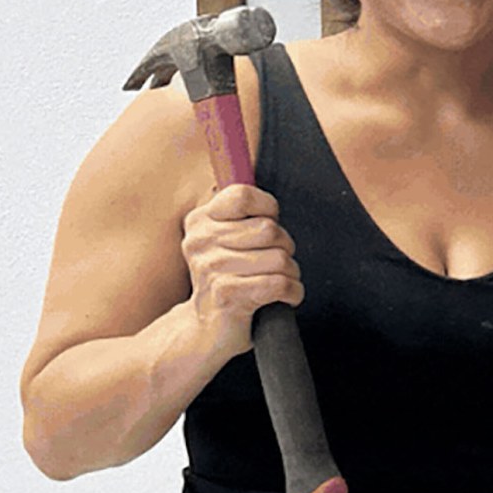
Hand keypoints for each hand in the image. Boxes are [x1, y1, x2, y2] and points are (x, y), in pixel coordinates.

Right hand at [179, 184, 301, 356]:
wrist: (204, 331)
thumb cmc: (227, 280)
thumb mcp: (226, 238)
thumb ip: (243, 211)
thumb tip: (249, 162)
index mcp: (200, 221)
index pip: (242, 195)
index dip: (268, 209)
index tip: (268, 225)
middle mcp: (200, 242)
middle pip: (270, 229)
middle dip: (284, 247)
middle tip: (271, 263)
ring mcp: (211, 269)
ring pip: (280, 258)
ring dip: (290, 274)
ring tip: (273, 282)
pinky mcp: (227, 296)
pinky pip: (280, 284)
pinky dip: (292, 293)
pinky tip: (282, 298)